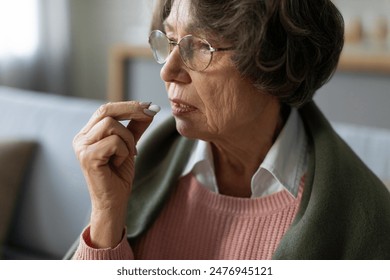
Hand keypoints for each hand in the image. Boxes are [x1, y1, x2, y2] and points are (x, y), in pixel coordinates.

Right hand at [73, 101, 159, 247]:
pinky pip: (114, 142)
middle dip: (132, 110)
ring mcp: (82, 147)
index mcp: (88, 133)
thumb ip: (135, 128)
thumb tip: (149, 109)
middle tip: (151, 112)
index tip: (150, 106)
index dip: (128, 105)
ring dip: (128, 139)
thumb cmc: (118, 175)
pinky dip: (124, 151)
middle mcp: (81, 138)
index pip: (106, 109)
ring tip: (128, 154)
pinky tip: (119, 163)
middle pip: (106, 110)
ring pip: (111, 125)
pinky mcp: (88, 157)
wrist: (114, 201)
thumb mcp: (129, 146)